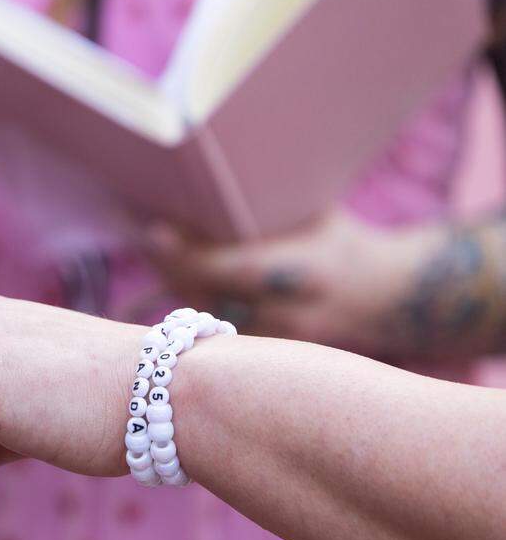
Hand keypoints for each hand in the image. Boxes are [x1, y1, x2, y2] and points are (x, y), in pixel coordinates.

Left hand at [145, 212, 430, 355]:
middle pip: (213, 297)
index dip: (192, 256)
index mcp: (309, 271)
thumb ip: (268, 208)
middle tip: (152, 241)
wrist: (387, 296)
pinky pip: (219, 335)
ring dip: (180, 289)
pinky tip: (179, 284)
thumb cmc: (340, 241)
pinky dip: (198, 310)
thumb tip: (203, 181)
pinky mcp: (271, 357)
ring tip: (161, 257)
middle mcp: (295, 313)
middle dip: (173, 270)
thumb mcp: (315, 214)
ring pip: (209, 320)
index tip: (155, 233)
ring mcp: (282, 342)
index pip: (239, 269)